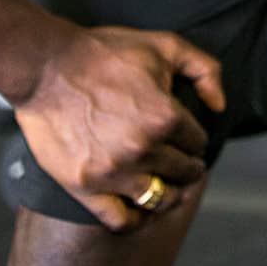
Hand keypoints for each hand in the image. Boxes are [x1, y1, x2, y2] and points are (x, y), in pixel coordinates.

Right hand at [11, 25, 225, 232]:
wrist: (47, 66)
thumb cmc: (103, 52)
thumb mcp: (164, 45)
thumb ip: (204, 69)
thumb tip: (219, 106)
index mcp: (165, 116)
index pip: (197, 141)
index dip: (195, 138)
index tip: (187, 138)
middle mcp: (143, 149)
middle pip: (183, 171)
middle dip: (188, 165)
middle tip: (182, 161)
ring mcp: (113, 171)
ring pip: (160, 198)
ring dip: (170, 193)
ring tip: (168, 185)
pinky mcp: (85, 186)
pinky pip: (120, 220)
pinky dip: (136, 219)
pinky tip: (140, 207)